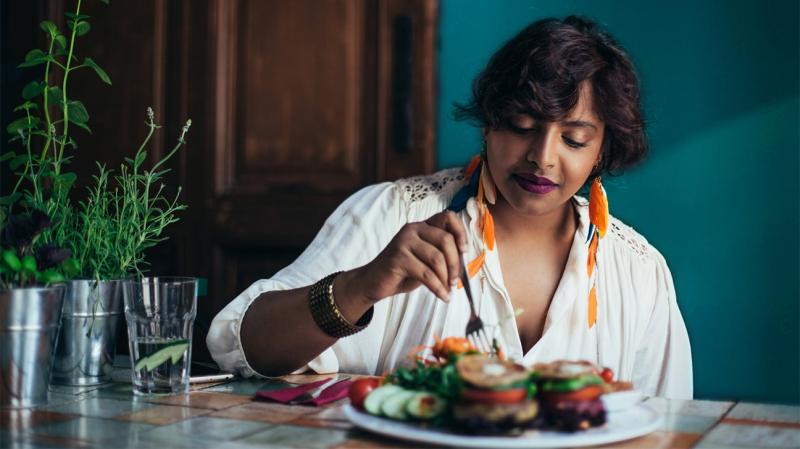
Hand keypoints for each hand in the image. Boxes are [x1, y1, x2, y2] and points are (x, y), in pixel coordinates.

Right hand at [345, 211, 468, 302]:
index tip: (464, 251)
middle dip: (455, 263)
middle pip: (446, 240)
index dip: (460, 232)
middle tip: (455, 281)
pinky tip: (442, 296)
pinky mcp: (398, 258)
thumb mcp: (425, 260)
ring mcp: (404, 242)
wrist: (374, 282)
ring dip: (446, 278)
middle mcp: (413, 229)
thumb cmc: (402, 272)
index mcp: (422, 226)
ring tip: (447, 290)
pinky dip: (438, 288)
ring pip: (437, 258)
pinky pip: (426, 274)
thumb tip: (464, 262)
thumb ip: (441, 255)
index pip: (447, 217)